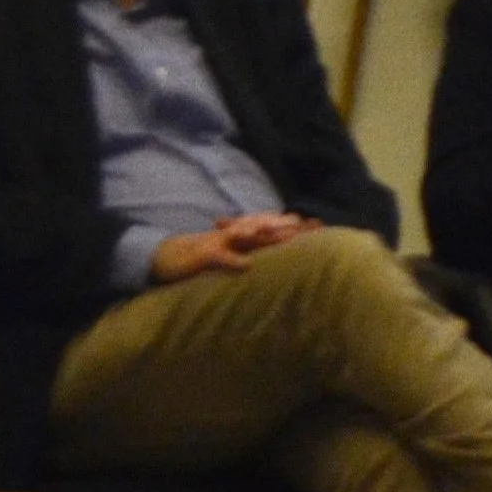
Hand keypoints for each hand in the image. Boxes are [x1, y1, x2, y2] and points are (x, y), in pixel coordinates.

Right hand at [153, 213, 313, 281]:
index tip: (322, 226)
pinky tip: (247, 266)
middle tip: (314, 226)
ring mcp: (221, 242)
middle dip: (290, 226)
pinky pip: (221, 257)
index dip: (297, 226)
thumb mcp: (236, 255)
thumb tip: (284, 253)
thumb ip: (257, 253)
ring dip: (266, 235)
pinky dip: (233, 260)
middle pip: (267, 226)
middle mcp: (236, 234)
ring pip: (246, 236)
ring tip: (288, 237)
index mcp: (245, 235)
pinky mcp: (204, 255)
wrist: (170, 256)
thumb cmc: (208, 257)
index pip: (275, 227)